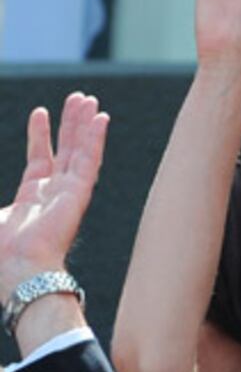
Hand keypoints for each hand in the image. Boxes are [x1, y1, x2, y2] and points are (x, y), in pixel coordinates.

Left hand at [0, 93, 107, 303]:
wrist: (19, 270)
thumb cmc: (1, 254)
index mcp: (33, 198)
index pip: (41, 159)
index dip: (40, 135)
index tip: (41, 113)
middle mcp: (54, 194)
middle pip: (66, 150)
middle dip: (71, 125)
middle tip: (78, 100)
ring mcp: (69, 194)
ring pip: (80, 151)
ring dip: (85, 126)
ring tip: (88, 101)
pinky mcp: (78, 195)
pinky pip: (89, 160)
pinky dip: (95, 139)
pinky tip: (100, 119)